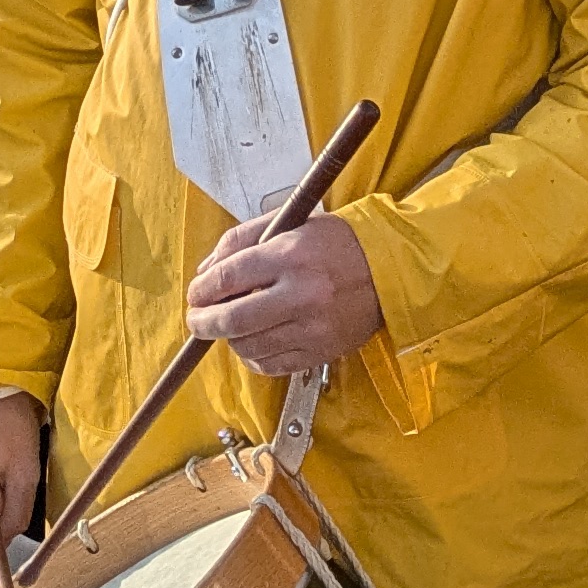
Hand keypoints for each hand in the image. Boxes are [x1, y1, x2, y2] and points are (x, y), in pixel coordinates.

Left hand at [186, 207, 383, 376]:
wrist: (391, 269)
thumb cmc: (338, 242)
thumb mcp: (290, 223)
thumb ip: (242, 239)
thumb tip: (205, 270)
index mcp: (290, 255)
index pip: (228, 276)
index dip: (202, 289)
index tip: (196, 294)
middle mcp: (300, 293)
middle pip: (232, 318)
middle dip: (204, 322)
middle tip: (197, 320)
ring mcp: (312, 327)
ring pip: (248, 345)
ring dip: (229, 339)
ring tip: (230, 327)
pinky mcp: (320, 351)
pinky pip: (272, 364)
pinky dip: (253, 357)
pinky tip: (253, 343)